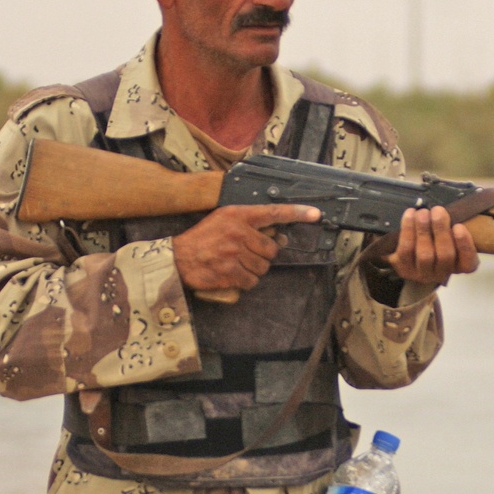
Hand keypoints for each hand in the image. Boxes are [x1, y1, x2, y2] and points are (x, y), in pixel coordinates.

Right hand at [172, 204, 320, 292]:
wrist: (178, 257)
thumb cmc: (203, 239)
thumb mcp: (224, 220)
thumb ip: (250, 225)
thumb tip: (277, 238)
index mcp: (238, 214)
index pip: (273, 212)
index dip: (297, 213)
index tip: (316, 214)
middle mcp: (238, 231)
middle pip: (271, 249)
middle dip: (262, 255)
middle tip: (246, 254)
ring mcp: (234, 252)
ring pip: (263, 267)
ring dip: (253, 270)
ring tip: (235, 264)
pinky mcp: (230, 272)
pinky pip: (252, 281)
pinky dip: (245, 281)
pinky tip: (232, 275)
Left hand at [384, 206, 478, 284]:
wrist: (410, 254)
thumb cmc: (436, 239)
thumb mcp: (450, 233)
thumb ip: (452, 225)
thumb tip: (447, 209)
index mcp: (460, 265)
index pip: (468, 263)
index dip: (465, 245)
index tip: (459, 226)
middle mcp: (442, 273)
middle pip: (445, 256)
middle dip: (441, 231)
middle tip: (438, 211)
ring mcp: (423, 274)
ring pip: (425, 255)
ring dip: (424, 230)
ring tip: (423, 213)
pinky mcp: (404, 268)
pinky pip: (406, 250)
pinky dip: (408, 230)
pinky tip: (410, 215)